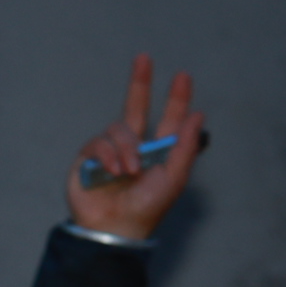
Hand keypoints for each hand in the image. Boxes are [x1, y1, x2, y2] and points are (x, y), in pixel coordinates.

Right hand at [65, 54, 204, 241]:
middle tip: (143, 58)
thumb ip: (185, 146)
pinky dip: (108, 155)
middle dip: (139, 82)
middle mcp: (133, 148)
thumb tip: (197, 114)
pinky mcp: (88, 159)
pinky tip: (114, 171)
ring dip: (127, 147)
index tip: (183, 76)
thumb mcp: (174, 177)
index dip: (176, 98)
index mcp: (157, 152)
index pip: (168, 119)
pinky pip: (98, 143)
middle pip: (136, 107)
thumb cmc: (148, 208)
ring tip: (130, 171)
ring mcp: (110, 152)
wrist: (115, 228)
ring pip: (119, 128)